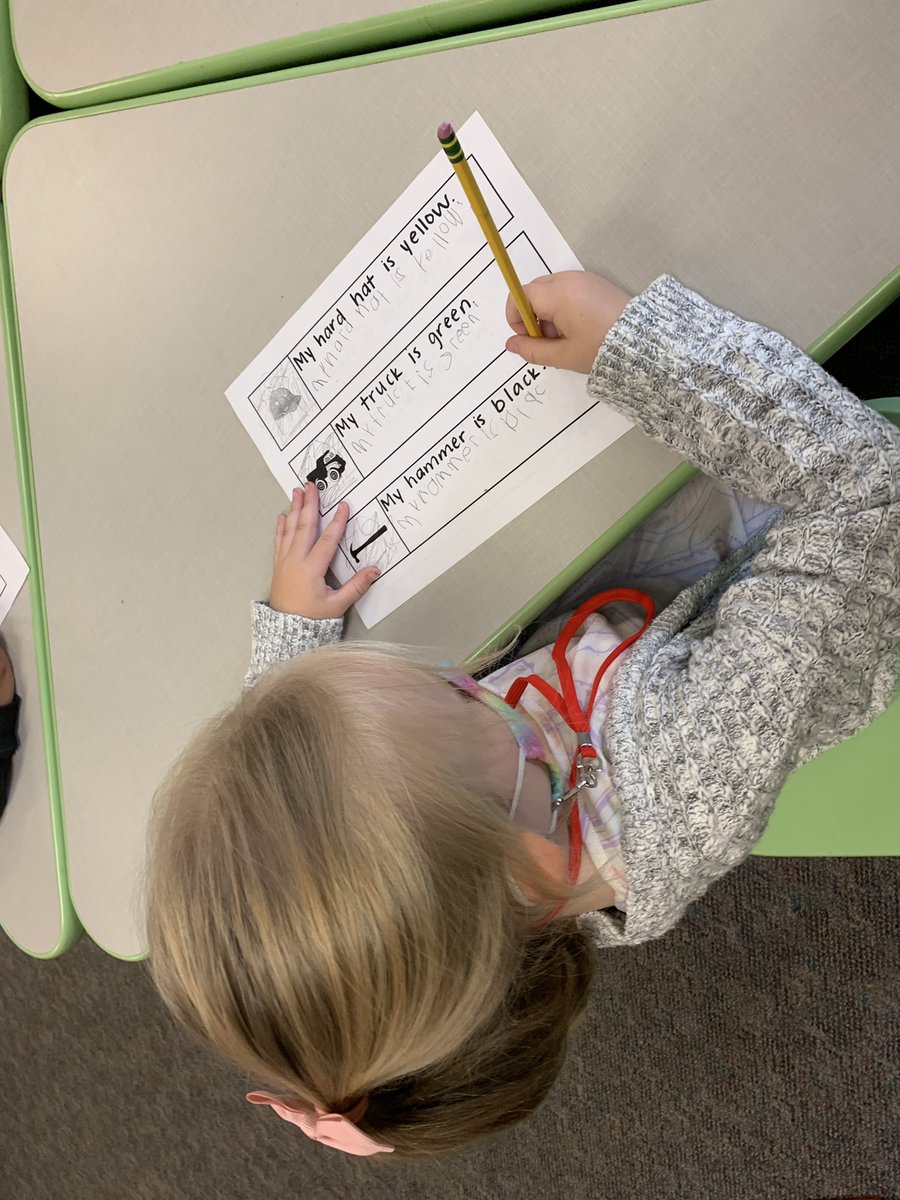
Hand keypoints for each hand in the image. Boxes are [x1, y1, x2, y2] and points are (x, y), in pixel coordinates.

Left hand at [269, 482, 379, 618]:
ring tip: (296, 492)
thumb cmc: (311, 619)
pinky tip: (282, 516)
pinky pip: (279, 541)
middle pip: (304, 526)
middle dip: (308, 504)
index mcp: (311, 569)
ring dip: (294, 509)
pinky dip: (281, 527)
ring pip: (290, 529)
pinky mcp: (279, 565)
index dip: (337, 522)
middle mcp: (296, 560)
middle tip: (310, 485)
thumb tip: (375, 571)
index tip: (343, 506)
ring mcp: (285, 561)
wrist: (285, 630)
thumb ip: (357, 586)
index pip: (327, 540)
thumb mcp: (337, 604)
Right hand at [505, 271, 631, 373]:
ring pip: (550, 291)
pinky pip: (567, 289)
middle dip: (532, 316)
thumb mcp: (563, 356)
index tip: (527, 337)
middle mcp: (569, 279)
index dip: (516, 316)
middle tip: (548, 341)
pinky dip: (563, 307)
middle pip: (534, 291)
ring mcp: (583, 278)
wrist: (642, 341)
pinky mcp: (594, 282)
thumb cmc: (601, 348)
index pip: (521, 295)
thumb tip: (511, 344)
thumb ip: (532, 350)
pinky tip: (578, 328)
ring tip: (566, 337)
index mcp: (559, 294)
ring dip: (548, 313)